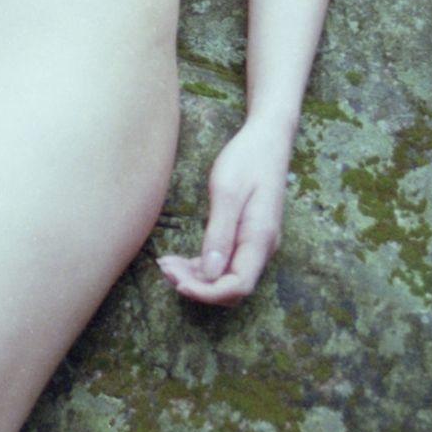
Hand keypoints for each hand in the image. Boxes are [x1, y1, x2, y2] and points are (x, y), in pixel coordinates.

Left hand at [157, 119, 292, 305]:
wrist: (267, 139)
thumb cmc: (247, 159)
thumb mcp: (227, 192)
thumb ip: (219, 234)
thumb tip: (209, 274)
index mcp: (261, 239)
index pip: (237, 286)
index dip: (207, 292)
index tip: (177, 281)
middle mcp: (262, 248)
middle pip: (231, 289)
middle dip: (198, 287)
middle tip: (165, 269)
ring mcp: (256, 244)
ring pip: (226, 278)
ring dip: (196, 278)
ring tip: (166, 265)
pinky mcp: (247, 237)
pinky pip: (225, 264)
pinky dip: (201, 266)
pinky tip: (178, 260)